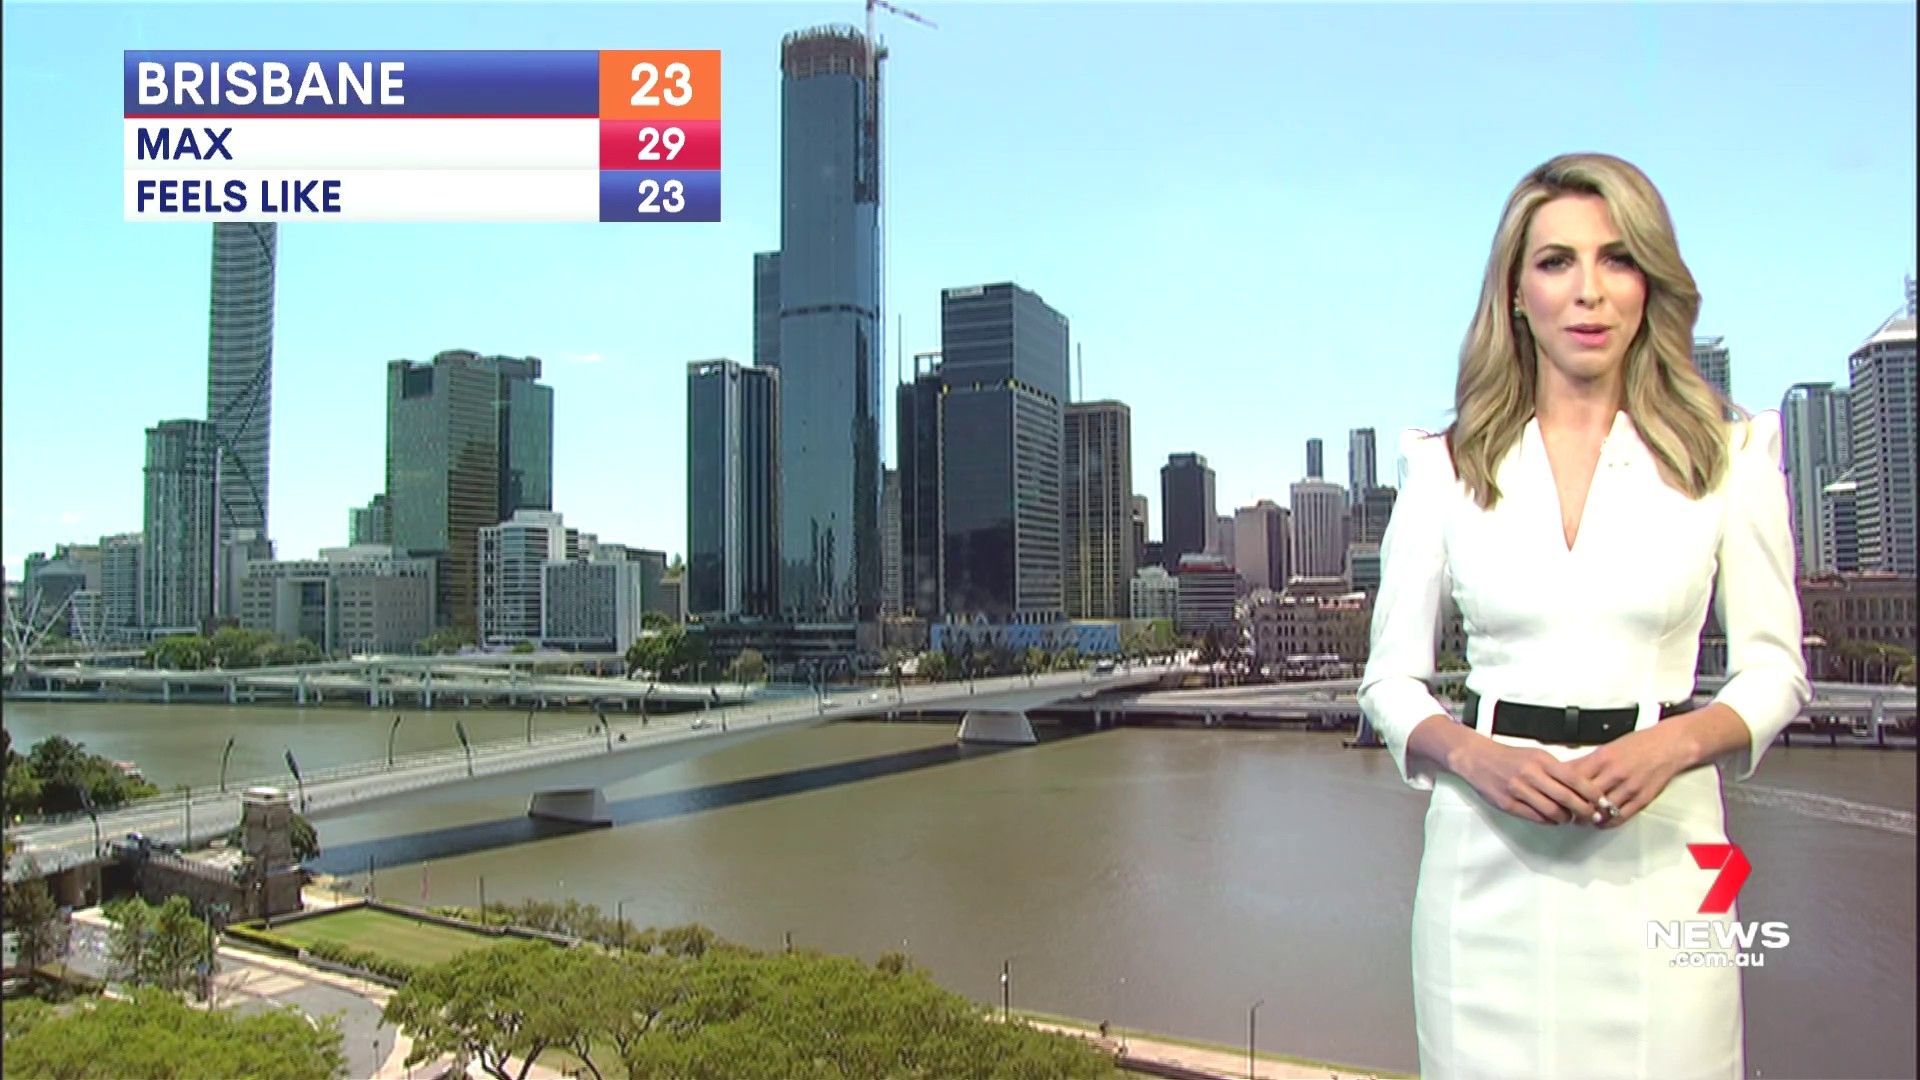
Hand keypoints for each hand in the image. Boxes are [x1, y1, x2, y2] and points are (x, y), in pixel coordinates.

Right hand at [1452, 739, 1608, 825]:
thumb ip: (1557, 770)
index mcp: (1541, 760)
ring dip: (1565, 818)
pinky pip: (1535, 817)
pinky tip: (1551, 818)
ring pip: (1552, 811)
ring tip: (1568, 818)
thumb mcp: (1537, 755)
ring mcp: (1518, 790)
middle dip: (1584, 810)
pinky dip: (1548, 820)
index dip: (1592, 793)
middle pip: (1566, 798)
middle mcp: (1531, 774)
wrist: (1478, 759)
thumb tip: (1582, 788)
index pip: (1574, 779)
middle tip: (1592, 816)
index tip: (1602, 801)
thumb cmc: (1510, 758)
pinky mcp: (1508, 803)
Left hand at [1566, 722, 1692, 828]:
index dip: (1561, 789)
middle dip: (1571, 807)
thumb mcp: (1607, 747)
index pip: (1572, 778)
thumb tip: (1564, 772)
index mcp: (1602, 758)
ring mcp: (1629, 788)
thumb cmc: (1638, 744)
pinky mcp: (1642, 799)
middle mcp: (1614, 773)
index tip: (1555, 795)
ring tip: (1580, 818)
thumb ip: (1586, 762)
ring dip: (1588, 817)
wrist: (1669, 745)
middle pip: (1584, 797)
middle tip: (1564, 811)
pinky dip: (1606, 822)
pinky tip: (1600, 821)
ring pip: (1601, 810)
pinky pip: (1620, 817)